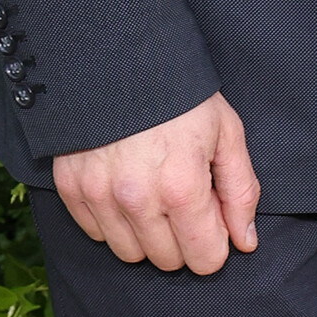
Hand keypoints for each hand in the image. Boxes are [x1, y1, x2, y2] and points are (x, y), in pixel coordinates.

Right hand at [52, 92, 260, 269]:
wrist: (118, 56)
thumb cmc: (179, 95)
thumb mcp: (226, 133)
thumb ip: (240, 192)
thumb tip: (245, 241)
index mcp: (182, 188)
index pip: (204, 259)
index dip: (215, 243)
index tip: (212, 218)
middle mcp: (137, 199)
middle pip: (168, 261)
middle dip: (183, 239)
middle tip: (183, 200)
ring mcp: (99, 195)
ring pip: (129, 253)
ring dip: (146, 235)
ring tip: (154, 195)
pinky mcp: (71, 188)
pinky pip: (96, 233)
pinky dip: (113, 221)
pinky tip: (125, 189)